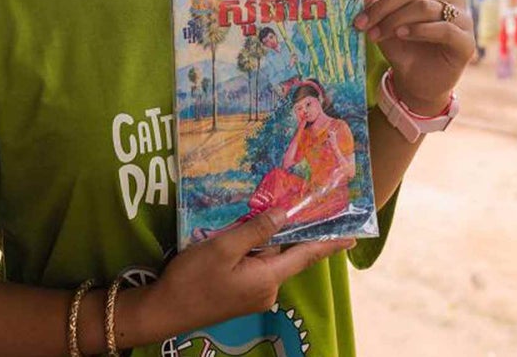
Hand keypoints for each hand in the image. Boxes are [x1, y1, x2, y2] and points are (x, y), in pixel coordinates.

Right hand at [146, 210, 352, 334]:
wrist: (165, 311)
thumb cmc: (192, 279)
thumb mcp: (223, 247)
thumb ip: (256, 230)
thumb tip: (284, 214)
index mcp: (268, 278)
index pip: (306, 256)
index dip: (329, 244)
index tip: (352, 236)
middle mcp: (267, 289)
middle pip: (282, 252)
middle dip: (280, 231)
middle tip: (279, 205)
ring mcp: (254, 295)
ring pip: (265, 258)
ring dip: (258, 240)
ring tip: (243, 222)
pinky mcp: (241, 296)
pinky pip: (254, 267)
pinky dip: (248, 251)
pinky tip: (232, 240)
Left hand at [352, 0, 475, 114]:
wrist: (418, 84)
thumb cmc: (402, 47)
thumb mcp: (382, 22)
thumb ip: (373, 1)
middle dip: (382, 6)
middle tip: (360, 23)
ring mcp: (463, 17)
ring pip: (425, 6)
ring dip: (394, 20)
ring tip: (374, 35)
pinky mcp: (466, 42)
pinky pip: (443, 28)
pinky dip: (418, 30)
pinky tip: (401, 35)